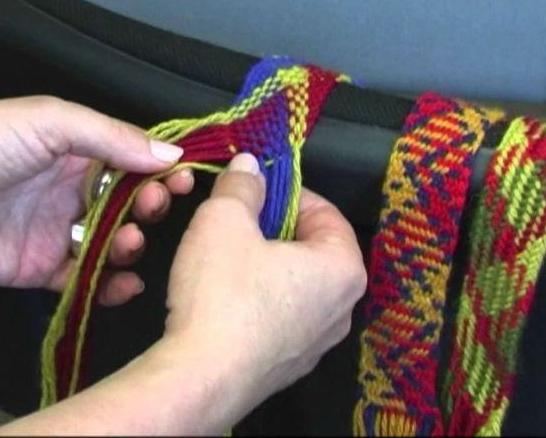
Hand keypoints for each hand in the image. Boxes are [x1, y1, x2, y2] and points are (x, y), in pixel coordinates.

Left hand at [0, 96, 192, 304]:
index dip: (160, 169)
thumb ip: (112, 137)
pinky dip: (110, 285)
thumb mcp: (49, 122)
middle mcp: (71, 191)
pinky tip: (125, 282)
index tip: (184, 177)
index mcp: (75, 150)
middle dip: (150, 206)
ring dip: (131, 245)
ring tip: (129, 241)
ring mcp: (57, 232)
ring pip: (112, 244)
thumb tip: (170, 152)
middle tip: (154, 206)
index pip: (132, 160)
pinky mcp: (40, 269)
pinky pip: (85, 279)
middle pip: (129, 203)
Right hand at [151, 153, 367, 432]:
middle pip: (313, 249)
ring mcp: (317, 342)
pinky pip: (280, 317)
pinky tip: (224, 298)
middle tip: (237, 220)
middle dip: (275, 228)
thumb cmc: (222, 296)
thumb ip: (241, 186)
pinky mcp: (289, 365)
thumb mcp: (225, 221)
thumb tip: (249, 167)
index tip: (257, 187)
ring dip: (265, 264)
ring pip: (295, 284)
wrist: (201, 378)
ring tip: (225, 257)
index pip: (327, 212)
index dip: (288, 192)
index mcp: (344, 268)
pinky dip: (258, 301)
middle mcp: (342, 308)